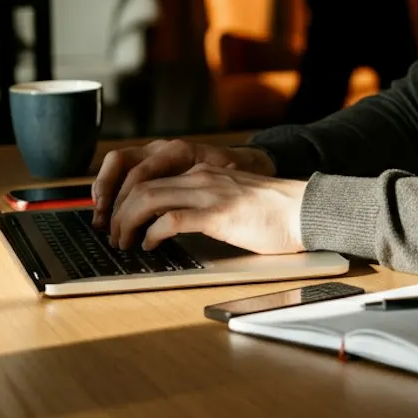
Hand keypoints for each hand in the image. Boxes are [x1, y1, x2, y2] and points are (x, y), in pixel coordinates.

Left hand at [109, 164, 306, 252]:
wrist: (304, 210)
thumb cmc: (274, 212)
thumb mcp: (232, 196)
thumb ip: (207, 200)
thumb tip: (175, 221)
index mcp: (204, 171)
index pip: (150, 176)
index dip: (125, 198)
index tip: (117, 219)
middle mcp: (202, 177)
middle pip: (141, 186)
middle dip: (118, 212)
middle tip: (114, 236)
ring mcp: (210, 194)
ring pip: (148, 200)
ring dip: (128, 223)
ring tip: (124, 243)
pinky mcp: (219, 215)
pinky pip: (171, 220)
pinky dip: (152, 234)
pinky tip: (150, 245)